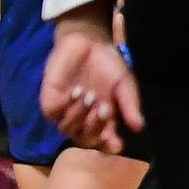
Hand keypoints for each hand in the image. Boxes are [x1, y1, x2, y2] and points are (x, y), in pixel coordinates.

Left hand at [41, 27, 143, 152]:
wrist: (88, 41)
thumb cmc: (108, 63)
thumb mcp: (125, 84)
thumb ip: (130, 105)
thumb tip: (139, 127)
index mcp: (102, 119)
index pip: (104, 141)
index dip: (109, 146)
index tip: (117, 144)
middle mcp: (83, 119)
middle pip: (85, 140)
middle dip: (95, 128)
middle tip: (105, 108)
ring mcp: (64, 111)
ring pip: (67, 129)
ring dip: (80, 115)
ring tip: (90, 95)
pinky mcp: (49, 100)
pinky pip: (53, 113)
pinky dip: (66, 106)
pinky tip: (77, 92)